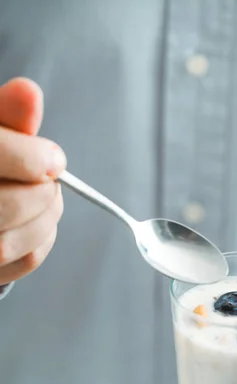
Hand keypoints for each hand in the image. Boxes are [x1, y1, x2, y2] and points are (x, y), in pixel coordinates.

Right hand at [0, 77, 65, 284]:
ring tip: (45, 199)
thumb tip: (29, 92)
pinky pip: (25, 261)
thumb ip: (6, 116)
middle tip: (49, 181)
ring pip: (11, 243)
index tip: (54, 159)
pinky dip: (43, 240)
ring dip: (46, 218)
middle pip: (8, 205)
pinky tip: (38, 223)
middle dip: (43, 192)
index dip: (33, 159)